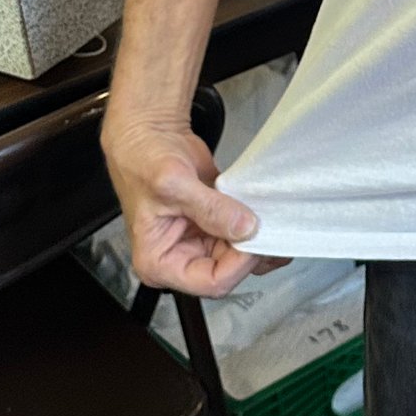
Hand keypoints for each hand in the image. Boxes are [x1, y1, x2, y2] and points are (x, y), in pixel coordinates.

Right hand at [102, 115, 283, 299]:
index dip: (238, 264)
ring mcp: (200, 240)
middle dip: (252, 251)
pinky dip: (258, 225)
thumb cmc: (142, 160)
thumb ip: (211, 208)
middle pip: (229, 270)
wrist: (148, 133)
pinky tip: (268, 211)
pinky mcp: (215, 222)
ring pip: (240, 254)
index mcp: (160, 262)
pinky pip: (242, 233)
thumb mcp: (173, 184)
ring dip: (259, 240)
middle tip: (272, 227)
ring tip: (273, 218)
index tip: (253, 237)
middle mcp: (181, 256)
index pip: (210, 281)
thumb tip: (245, 228)